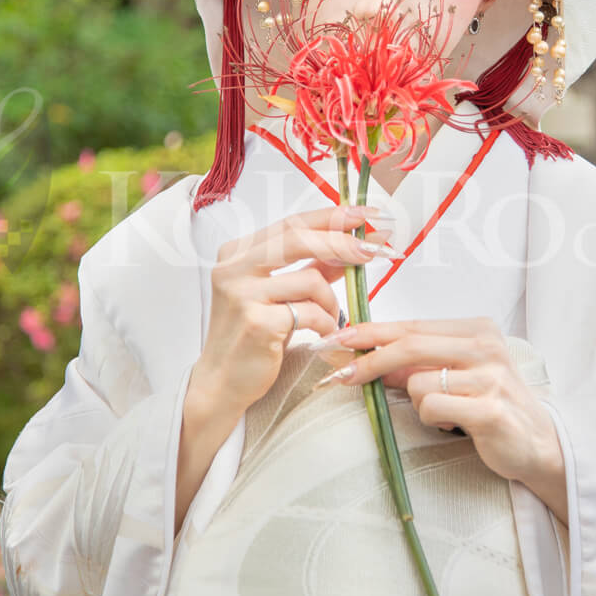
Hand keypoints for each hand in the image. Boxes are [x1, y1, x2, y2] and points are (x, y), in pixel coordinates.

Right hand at [188, 203, 397, 432]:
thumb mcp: (280, 295)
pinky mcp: (256, 323)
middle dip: (342, 242)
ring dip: (332, 300)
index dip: (331, 216)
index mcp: (237, 252)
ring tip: (332, 318)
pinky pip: (310, 313)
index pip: (291, 223)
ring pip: (310, 279)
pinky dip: (326, 323)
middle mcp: (233, 267)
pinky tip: (323, 334)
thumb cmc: (252, 336)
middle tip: (372, 250)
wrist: (222, 382)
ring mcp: (241, 294)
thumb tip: (349, 246)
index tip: (365, 214)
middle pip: (297, 238)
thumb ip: (310, 268)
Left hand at [316, 316, 568, 524]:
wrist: (538, 442)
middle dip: (369, 360)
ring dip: (418, 403)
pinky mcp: (490, 409)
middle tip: (342, 375)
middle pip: (409, 346)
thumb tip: (369, 356)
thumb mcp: (454, 375)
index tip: (339, 338)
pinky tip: (455, 425)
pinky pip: (432, 409)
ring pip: (417, 383)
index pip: (411, 326)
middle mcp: (486, 346)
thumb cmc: (490, 404)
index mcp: (477, 329)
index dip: (371, 332)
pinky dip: (433, 420)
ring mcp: (490, 377)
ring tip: (446, 413)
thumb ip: (418, 363)